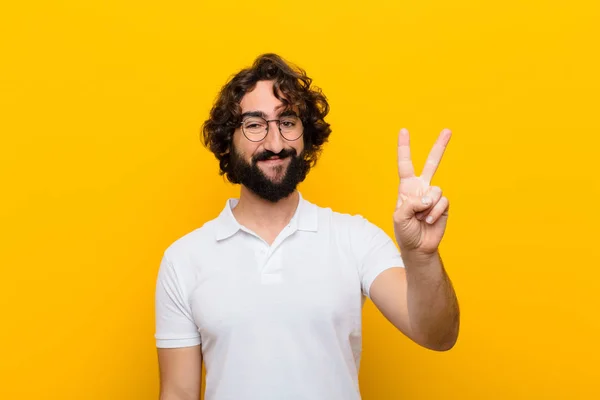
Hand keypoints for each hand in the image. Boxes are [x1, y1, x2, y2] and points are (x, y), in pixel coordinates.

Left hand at [393, 128, 451, 255]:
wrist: (418, 247)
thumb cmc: (405, 231)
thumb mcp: (399, 216)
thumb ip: (410, 203)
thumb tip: (429, 197)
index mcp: (407, 187)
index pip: (405, 164)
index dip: (404, 148)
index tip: (404, 130)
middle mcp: (422, 188)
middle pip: (432, 163)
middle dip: (440, 147)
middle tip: (448, 130)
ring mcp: (434, 196)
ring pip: (435, 190)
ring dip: (426, 207)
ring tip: (421, 217)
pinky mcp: (444, 205)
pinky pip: (442, 202)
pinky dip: (434, 213)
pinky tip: (429, 221)